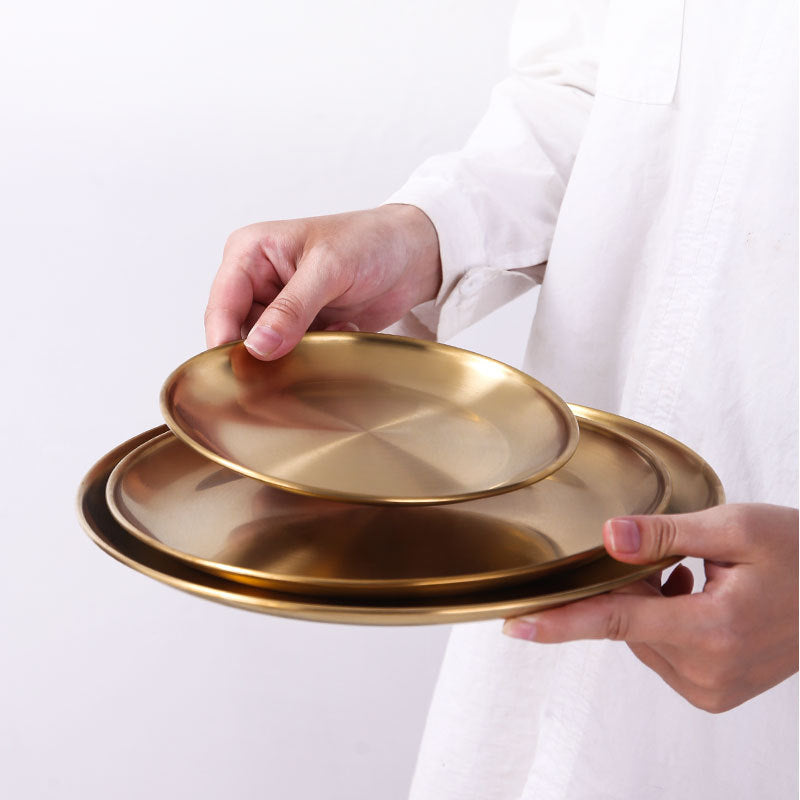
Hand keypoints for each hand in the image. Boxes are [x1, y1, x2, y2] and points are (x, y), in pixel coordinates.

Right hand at [204, 205, 440, 359]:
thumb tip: (259, 346)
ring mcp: (281, 307)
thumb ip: (292, 309)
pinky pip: (295, 355)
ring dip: (296, 353)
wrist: (415, 255)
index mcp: (250, 253)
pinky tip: (342, 331)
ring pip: (268, 349)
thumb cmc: (371, 240)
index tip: (242, 372)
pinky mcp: (304, 327)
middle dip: (265, 352)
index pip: (221, 306)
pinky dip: (316, 352)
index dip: (225, 342)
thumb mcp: (329, 269)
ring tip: (328, 334)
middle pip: (239, 333)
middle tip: (293, 360)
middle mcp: (259, 281)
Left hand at [503, 503, 798, 712]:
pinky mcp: (714, 691)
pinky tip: (693, 593)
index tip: (517, 626)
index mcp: (712, 629)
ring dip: (650, 602)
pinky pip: (662, 650)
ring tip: (696, 574)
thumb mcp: (734, 529)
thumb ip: (665, 534)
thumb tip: (608, 538)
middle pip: (627, 623)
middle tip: (673, 556)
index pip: (616, 623)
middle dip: (631, 585)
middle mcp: (708, 670)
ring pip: (641, 636)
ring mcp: (712, 687)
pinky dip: (665, 620)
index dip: (560, 622)